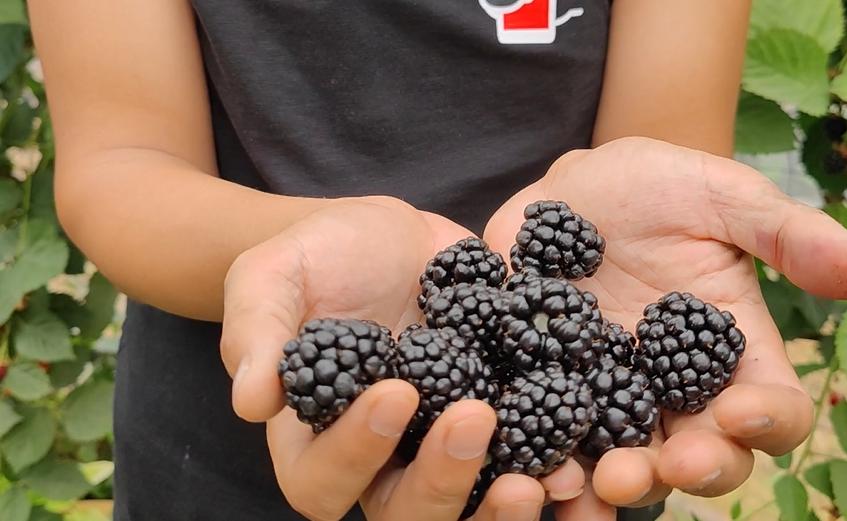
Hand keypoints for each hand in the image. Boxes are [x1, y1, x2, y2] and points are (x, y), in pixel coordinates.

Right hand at [219, 196, 582, 519]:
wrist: (386, 239)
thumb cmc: (316, 258)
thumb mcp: (273, 276)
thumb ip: (258, 332)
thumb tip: (251, 401)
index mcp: (315, 440)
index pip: (320, 481)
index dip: (354, 452)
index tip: (394, 389)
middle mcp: (381, 463)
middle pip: (405, 511)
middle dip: (442, 480)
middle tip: (475, 420)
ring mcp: (441, 449)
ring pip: (469, 507)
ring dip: (504, 507)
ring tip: (544, 475)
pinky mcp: (498, 421)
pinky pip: (524, 462)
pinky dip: (553, 467)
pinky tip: (580, 455)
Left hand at [484, 137, 846, 517]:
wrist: (573, 188)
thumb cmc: (659, 188)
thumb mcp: (723, 197)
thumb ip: (787, 234)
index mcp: (732, 353)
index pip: (774, 408)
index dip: (770, 421)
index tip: (743, 411)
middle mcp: (677, 392)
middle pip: (704, 456)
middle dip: (693, 469)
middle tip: (670, 464)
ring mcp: (610, 399)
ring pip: (628, 464)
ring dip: (621, 484)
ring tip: (604, 482)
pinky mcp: (548, 393)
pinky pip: (553, 441)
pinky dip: (548, 463)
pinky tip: (533, 469)